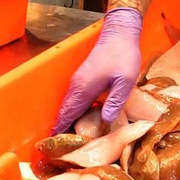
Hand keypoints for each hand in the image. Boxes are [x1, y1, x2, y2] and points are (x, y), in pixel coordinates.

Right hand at [52, 7, 142, 133]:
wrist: (119, 33)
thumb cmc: (123, 56)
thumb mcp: (125, 81)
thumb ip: (114, 101)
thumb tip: (105, 120)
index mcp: (84, 88)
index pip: (68, 113)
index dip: (61, 128)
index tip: (55, 143)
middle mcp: (76, 85)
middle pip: (65, 110)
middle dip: (62, 127)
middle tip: (62, 146)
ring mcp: (79, 80)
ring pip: (69, 104)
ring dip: (67, 119)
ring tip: (69, 137)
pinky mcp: (83, 77)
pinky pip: (74, 98)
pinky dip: (73, 110)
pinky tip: (81, 119)